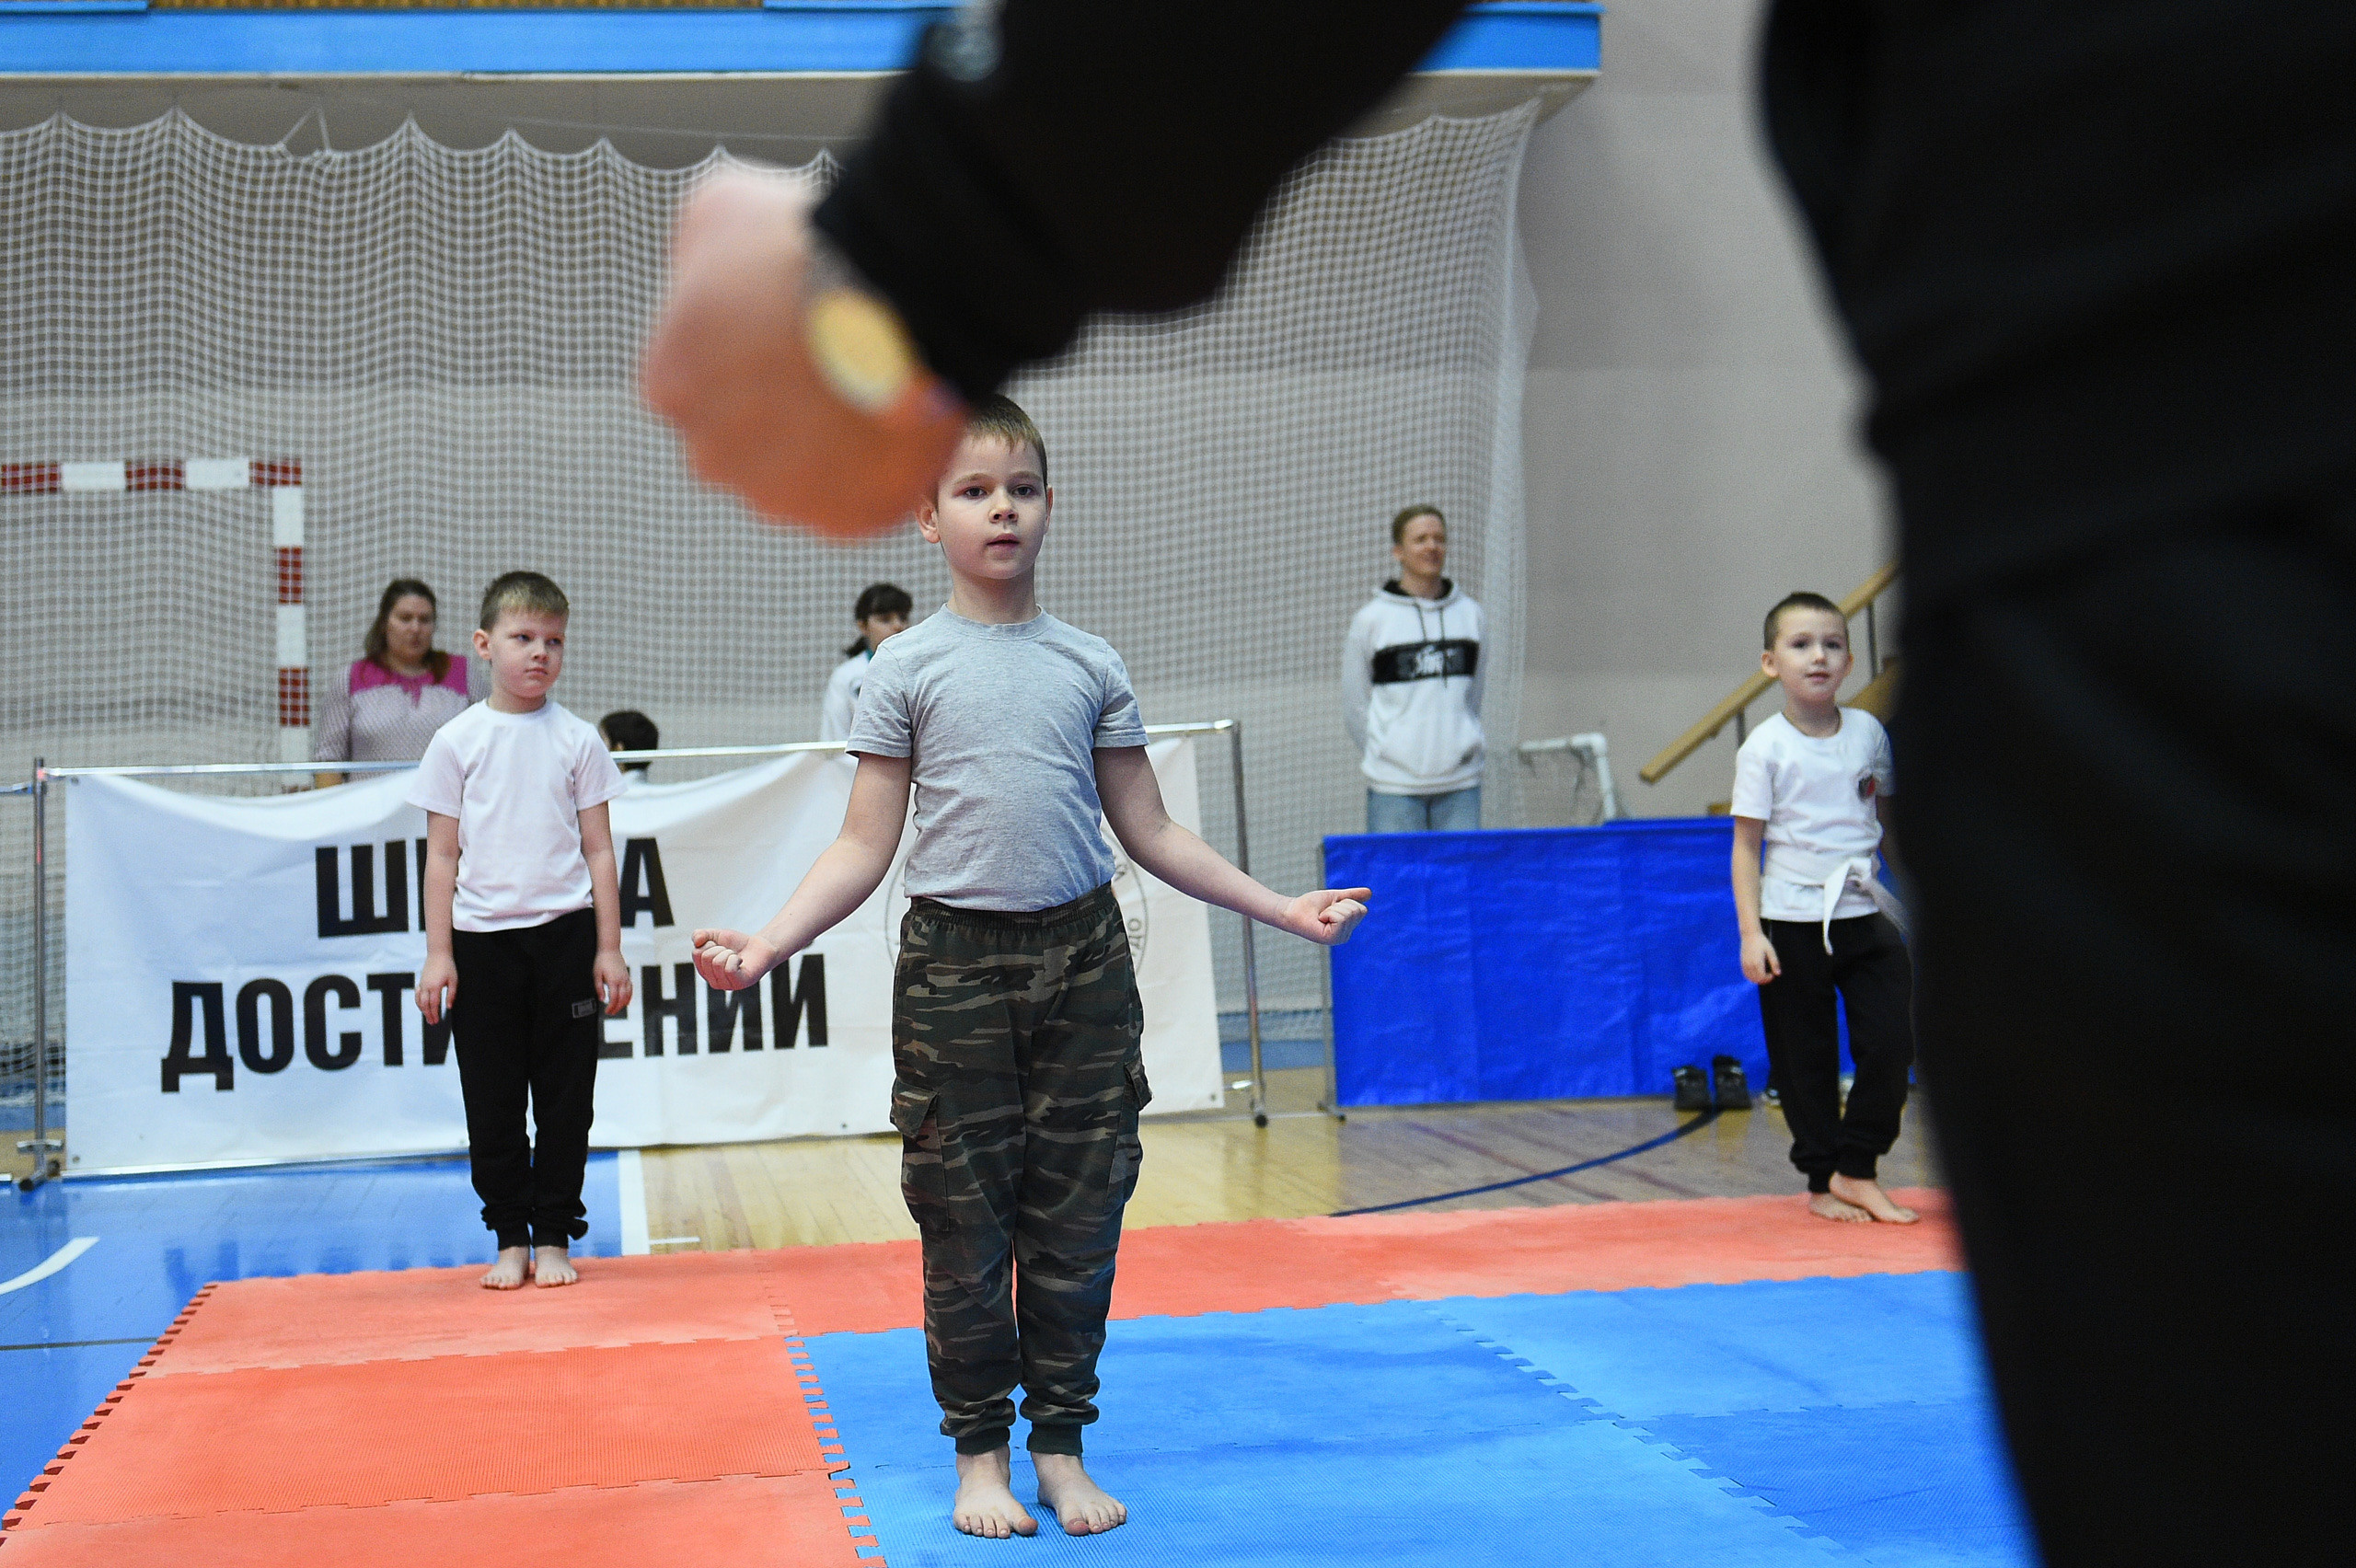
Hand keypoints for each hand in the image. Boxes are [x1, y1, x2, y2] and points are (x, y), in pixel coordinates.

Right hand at [416, 954, 455, 1024]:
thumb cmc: (448, 967)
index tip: (436, 1021)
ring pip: (419, 1000)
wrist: (438, 954)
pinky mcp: (420, 981)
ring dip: (422, 1009)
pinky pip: (417, 994)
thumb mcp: (454, 980)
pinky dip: (418, 1001)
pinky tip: (422, 1006)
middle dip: (428, 1015)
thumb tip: (449, 1007)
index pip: (433, 1004)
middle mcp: (426, 986)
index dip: (434, 1014)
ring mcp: (422, 983)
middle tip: (432, 1023)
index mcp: (435, 987)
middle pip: (424, 1004)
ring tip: (427, 1017)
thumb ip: (451, 994)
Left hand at [594, 950, 633, 1015]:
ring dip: (623, 1004)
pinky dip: (629, 997)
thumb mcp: (596, 974)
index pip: (614, 998)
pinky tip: (626, 1001)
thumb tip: (602, 999)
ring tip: (617, 1009)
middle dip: (617, 1008)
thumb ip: (599, 988)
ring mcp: (626, 978)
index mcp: (613, 981)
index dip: (611, 1007)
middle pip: (622, 999)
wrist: (610, 950)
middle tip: (611, 1013)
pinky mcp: (627, 976)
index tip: (607, 1011)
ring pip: (628, 995)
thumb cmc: (602, 960)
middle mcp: (622, 981)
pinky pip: (631, 989)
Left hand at [641, 170, 966, 535]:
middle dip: (781, 410)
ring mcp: (777, 497)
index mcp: (667, 385)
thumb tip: (707, 271)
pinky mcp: (843, 522)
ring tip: (871, 390)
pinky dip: (874, 472)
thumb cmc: (805, 247)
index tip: (787, 332)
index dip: (746, 354)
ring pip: (799, 477)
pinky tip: (894, 422)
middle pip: (743, 441)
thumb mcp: (719, 210)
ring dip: (827, 444)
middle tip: (832, 363)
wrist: (894, 295)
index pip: (695, 382)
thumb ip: (698, 257)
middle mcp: (709, 455)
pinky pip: (856, 502)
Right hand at [694, 927, 778, 990]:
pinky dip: (735, 959)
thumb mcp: (715, 935)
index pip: (697, 953)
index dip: (710, 943)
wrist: (759, 947)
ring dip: (729, 953)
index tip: (719, 945)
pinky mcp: (739, 984)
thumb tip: (696, 941)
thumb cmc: (736, 944)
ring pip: (717, 962)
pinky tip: (740, 961)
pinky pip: (729, 969)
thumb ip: (700, 935)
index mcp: (704, 970)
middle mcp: (712, 980)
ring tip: (735, 956)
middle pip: (706, 957)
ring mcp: (725, 984)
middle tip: (730, 951)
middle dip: (720, 948)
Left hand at [1275, 888, 1371, 946]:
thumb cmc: (1311, 905)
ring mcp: (1339, 938)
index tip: (1331, 907)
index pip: (1362, 909)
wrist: (1292, 910)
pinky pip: (1340, 918)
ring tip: (1322, 916)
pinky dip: (1329, 913)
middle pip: (1358, 911)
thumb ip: (1352, 896)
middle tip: (1325, 912)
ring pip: (1349, 913)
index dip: (1346, 902)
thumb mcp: (1335, 898)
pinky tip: (1320, 919)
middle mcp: (1346, 935)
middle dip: (1340, 905)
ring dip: (1333, 909)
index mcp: (1348, 928)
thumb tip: (1370, 893)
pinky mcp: (1332, 938)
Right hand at [1740, 930, 1781, 984]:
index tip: (1773, 974)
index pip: (1762, 978)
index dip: (1769, 979)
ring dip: (1758, 979)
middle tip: (1770, 975)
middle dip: (1764, 980)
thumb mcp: (1771, 951)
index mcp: (1757, 963)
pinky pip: (1746, 974)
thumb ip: (1775, 963)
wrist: (1750, 935)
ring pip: (1750, 978)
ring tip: (1764, 974)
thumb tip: (1778, 974)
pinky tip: (1757, 973)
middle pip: (1756, 980)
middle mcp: (1750, 965)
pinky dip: (1751, 976)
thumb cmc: (1762, 942)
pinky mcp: (1742, 963)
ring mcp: (1745, 964)